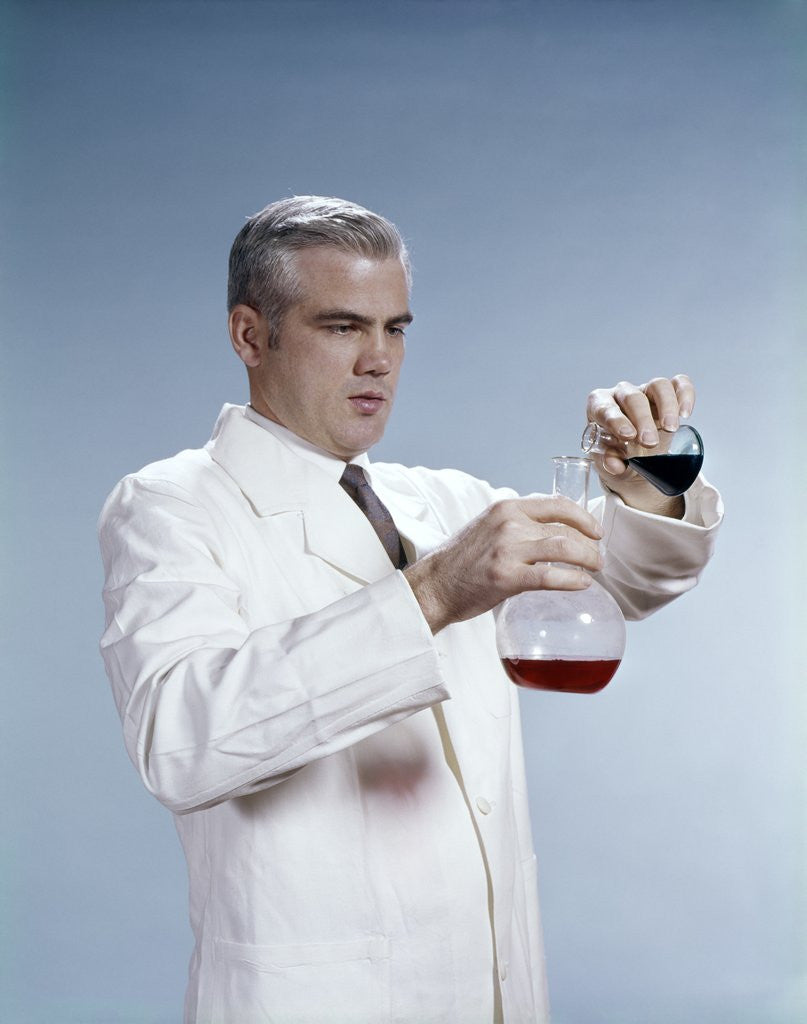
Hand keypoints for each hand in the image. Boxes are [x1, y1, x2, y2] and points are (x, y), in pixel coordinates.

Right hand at [404, 496, 603, 633]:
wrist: (435, 585)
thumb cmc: (463, 560)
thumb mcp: (488, 527)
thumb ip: (517, 524)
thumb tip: (552, 530)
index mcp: (506, 508)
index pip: (557, 504)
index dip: (583, 517)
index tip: (596, 531)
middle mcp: (509, 523)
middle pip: (565, 529)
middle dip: (590, 545)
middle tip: (598, 558)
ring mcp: (508, 549)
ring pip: (564, 548)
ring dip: (587, 559)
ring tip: (595, 569)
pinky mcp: (507, 576)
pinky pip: (551, 577)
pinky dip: (573, 580)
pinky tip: (582, 584)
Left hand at [585, 374, 694, 515]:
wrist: (635, 455)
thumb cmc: (618, 454)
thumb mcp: (612, 462)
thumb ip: (611, 462)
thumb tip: (614, 464)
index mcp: (599, 407)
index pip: (604, 408)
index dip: (616, 420)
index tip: (628, 436)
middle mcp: (621, 394)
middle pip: (632, 397)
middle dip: (642, 420)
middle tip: (650, 442)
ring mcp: (645, 390)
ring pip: (657, 386)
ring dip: (666, 406)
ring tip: (671, 428)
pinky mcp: (668, 392)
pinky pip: (678, 383)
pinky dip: (685, 394)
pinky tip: (686, 413)